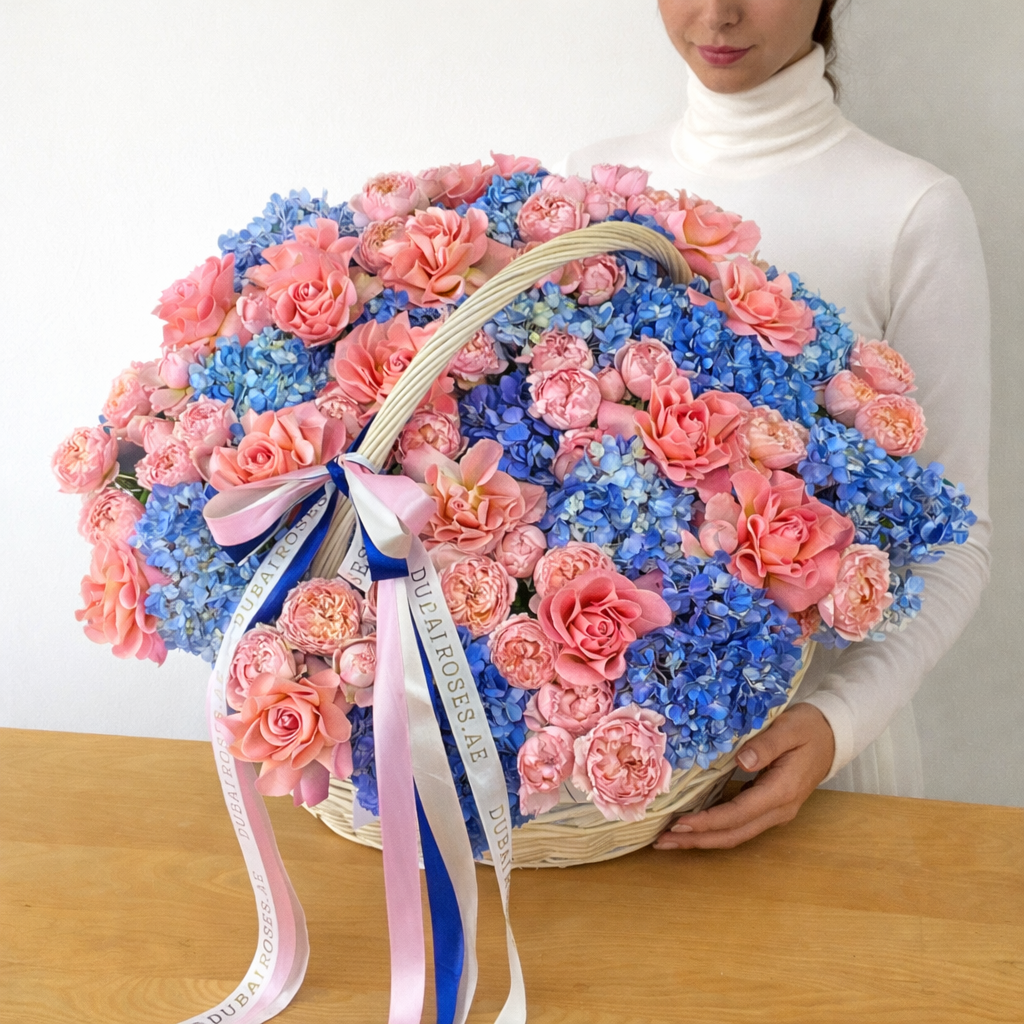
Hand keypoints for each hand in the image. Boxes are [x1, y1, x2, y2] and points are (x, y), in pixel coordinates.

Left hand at [652, 703, 834, 850]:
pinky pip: (738, 823)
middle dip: (697, 840)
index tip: (679, 822)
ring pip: (735, 833)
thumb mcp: (789, 728)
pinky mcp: (769, 806)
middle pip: (733, 834)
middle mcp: (778, 809)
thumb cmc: (809, 728)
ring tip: (671, 838)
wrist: (833, 734)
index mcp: (781, 792)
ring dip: (703, 838)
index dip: (708, 822)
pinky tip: (693, 824)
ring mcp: (775, 811)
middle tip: (662, 842)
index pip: (738, 814)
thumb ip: (766, 745)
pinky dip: (714, 827)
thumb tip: (743, 761)